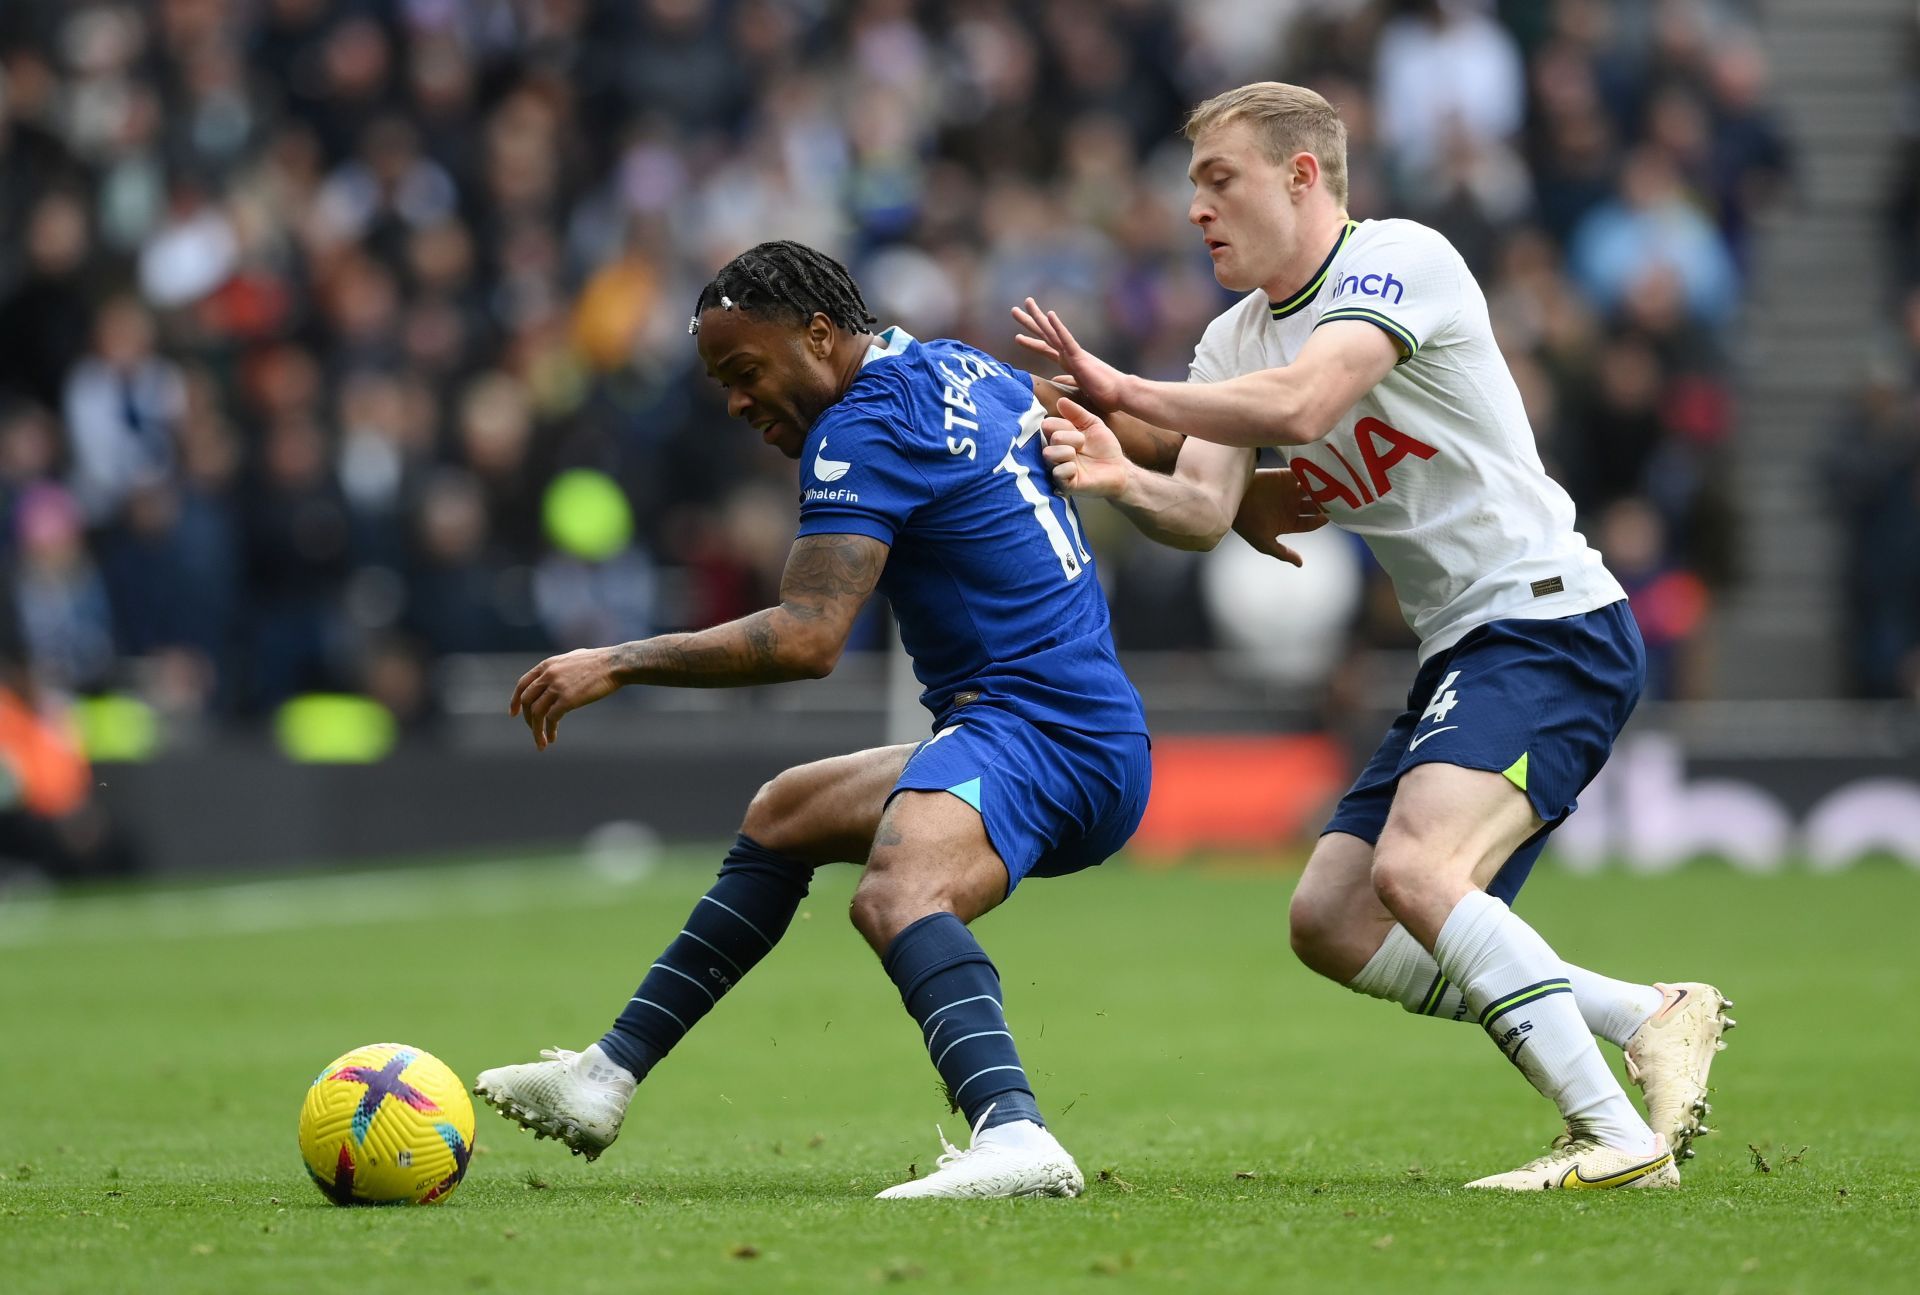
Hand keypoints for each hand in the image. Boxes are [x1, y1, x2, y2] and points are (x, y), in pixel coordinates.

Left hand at [509, 647, 620, 750]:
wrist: (615, 664)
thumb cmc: (599, 662)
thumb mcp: (572, 658)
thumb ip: (559, 667)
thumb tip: (555, 676)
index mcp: (547, 665)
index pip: (522, 684)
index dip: (514, 701)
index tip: (513, 714)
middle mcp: (548, 675)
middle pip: (526, 701)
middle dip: (527, 719)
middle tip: (534, 730)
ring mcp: (556, 687)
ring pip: (536, 713)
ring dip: (536, 731)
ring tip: (541, 742)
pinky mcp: (567, 699)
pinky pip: (551, 719)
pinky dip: (549, 731)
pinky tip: (552, 738)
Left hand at [1012, 298, 1131, 410]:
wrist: (1120, 394)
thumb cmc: (1104, 392)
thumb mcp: (1080, 387)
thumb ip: (1068, 380)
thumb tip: (1056, 379)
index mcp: (1067, 361)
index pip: (1045, 348)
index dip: (1031, 342)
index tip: (1017, 336)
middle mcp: (1068, 353)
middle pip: (1045, 334)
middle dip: (1029, 322)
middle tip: (1014, 310)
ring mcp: (1073, 353)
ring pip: (1052, 332)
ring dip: (1039, 317)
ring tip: (1027, 303)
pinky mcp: (1080, 357)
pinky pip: (1067, 339)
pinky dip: (1058, 327)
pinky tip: (1050, 315)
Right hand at [1040, 397, 1131, 498]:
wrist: (1119, 469)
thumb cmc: (1105, 448)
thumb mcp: (1093, 425)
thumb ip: (1077, 412)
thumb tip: (1060, 400)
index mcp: (1059, 437)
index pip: (1048, 425)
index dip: (1063, 425)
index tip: (1079, 431)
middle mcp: (1055, 452)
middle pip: (1050, 438)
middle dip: (1070, 438)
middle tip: (1083, 445)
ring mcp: (1058, 468)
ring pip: (1049, 454)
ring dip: (1067, 452)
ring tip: (1079, 456)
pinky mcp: (1064, 484)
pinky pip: (1058, 473)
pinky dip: (1069, 468)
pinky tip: (1078, 470)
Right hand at [1231, 467, 1328, 567]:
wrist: (1232, 500)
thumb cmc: (1246, 524)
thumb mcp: (1264, 543)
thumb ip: (1283, 553)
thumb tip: (1300, 564)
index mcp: (1289, 522)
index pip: (1312, 522)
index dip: (1322, 519)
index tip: (1328, 515)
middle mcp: (1291, 507)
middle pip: (1315, 505)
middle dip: (1324, 503)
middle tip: (1333, 499)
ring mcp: (1289, 491)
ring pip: (1312, 489)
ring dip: (1320, 488)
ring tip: (1328, 486)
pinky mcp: (1284, 476)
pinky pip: (1303, 474)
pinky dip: (1311, 474)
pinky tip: (1317, 474)